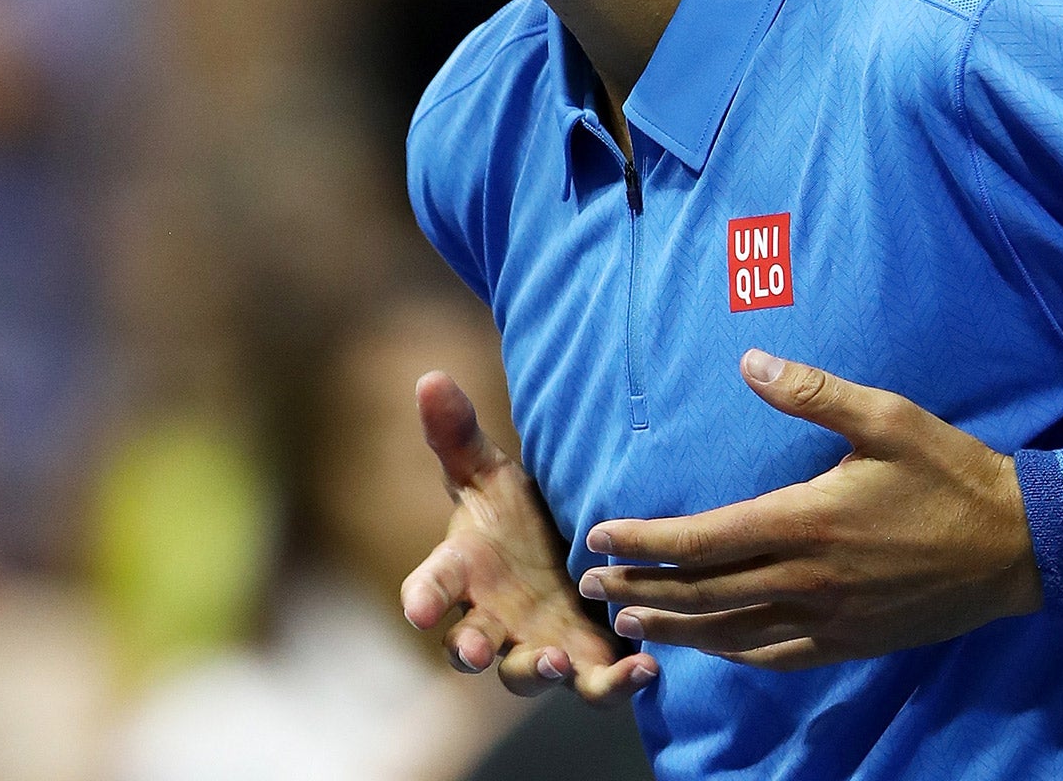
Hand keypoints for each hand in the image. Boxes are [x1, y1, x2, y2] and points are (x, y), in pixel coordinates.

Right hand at [402, 371, 658, 702]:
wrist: (571, 544)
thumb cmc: (515, 513)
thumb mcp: (489, 471)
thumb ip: (458, 433)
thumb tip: (430, 378)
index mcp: (464, 572)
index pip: (431, 585)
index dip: (422, 597)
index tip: (416, 609)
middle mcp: (493, 619)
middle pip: (470, 645)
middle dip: (471, 650)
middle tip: (477, 651)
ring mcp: (538, 646)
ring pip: (529, 675)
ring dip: (539, 672)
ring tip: (556, 662)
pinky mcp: (586, 661)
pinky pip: (597, 684)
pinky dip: (618, 682)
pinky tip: (646, 665)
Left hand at [578, 350, 1041, 670]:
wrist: (1018, 546)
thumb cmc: (950, 474)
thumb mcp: (887, 417)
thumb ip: (814, 392)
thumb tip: (750, 362)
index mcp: (808, 521)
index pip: (705, 540)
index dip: (647, 541)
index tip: (601, 534)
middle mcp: (810, 579)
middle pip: (705, 593)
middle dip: (642, 588)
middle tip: (592, 585)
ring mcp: (831, 619)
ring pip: (733, 633)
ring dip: (676, 627)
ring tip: (630, 621)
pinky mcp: (852, 643)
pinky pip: (777, 656)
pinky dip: (733, 652)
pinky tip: (712, 648)